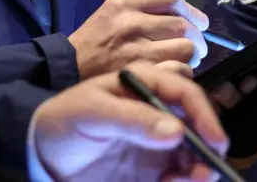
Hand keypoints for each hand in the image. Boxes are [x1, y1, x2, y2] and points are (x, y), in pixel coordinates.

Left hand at [33, 61, 227, 181]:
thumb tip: (177, 130)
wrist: (43, 155)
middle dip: (208, 144)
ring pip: (195, 151)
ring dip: (199, 167)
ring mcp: (158, 141)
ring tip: (186, 181)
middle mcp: (158, 111)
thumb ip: (131, 119)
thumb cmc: (64, 121)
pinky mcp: (154, 168)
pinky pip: (181, 174)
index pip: (184, 92)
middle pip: (198, 123)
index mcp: (144, 85)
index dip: (203, 113)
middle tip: (205, 168)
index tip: (213, 140)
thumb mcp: (92, 113)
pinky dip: (184, 180)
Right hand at [69, 0, 208, 77]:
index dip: (191, 11)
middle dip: (196, 37)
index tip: (198, 22)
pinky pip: (178, 70)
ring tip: (184, 59)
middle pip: (183, 25)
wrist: (68, 68)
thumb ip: (144, 9)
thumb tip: (188, 17)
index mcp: (125, 4)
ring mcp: (137, 51)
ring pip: (185, 49)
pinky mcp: (141, 74)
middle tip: (195, 46)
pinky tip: (175, 73)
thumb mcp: (111, 12)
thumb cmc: (93, 40)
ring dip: (191, 56)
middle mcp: (132, 24)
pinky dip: (183, 72)